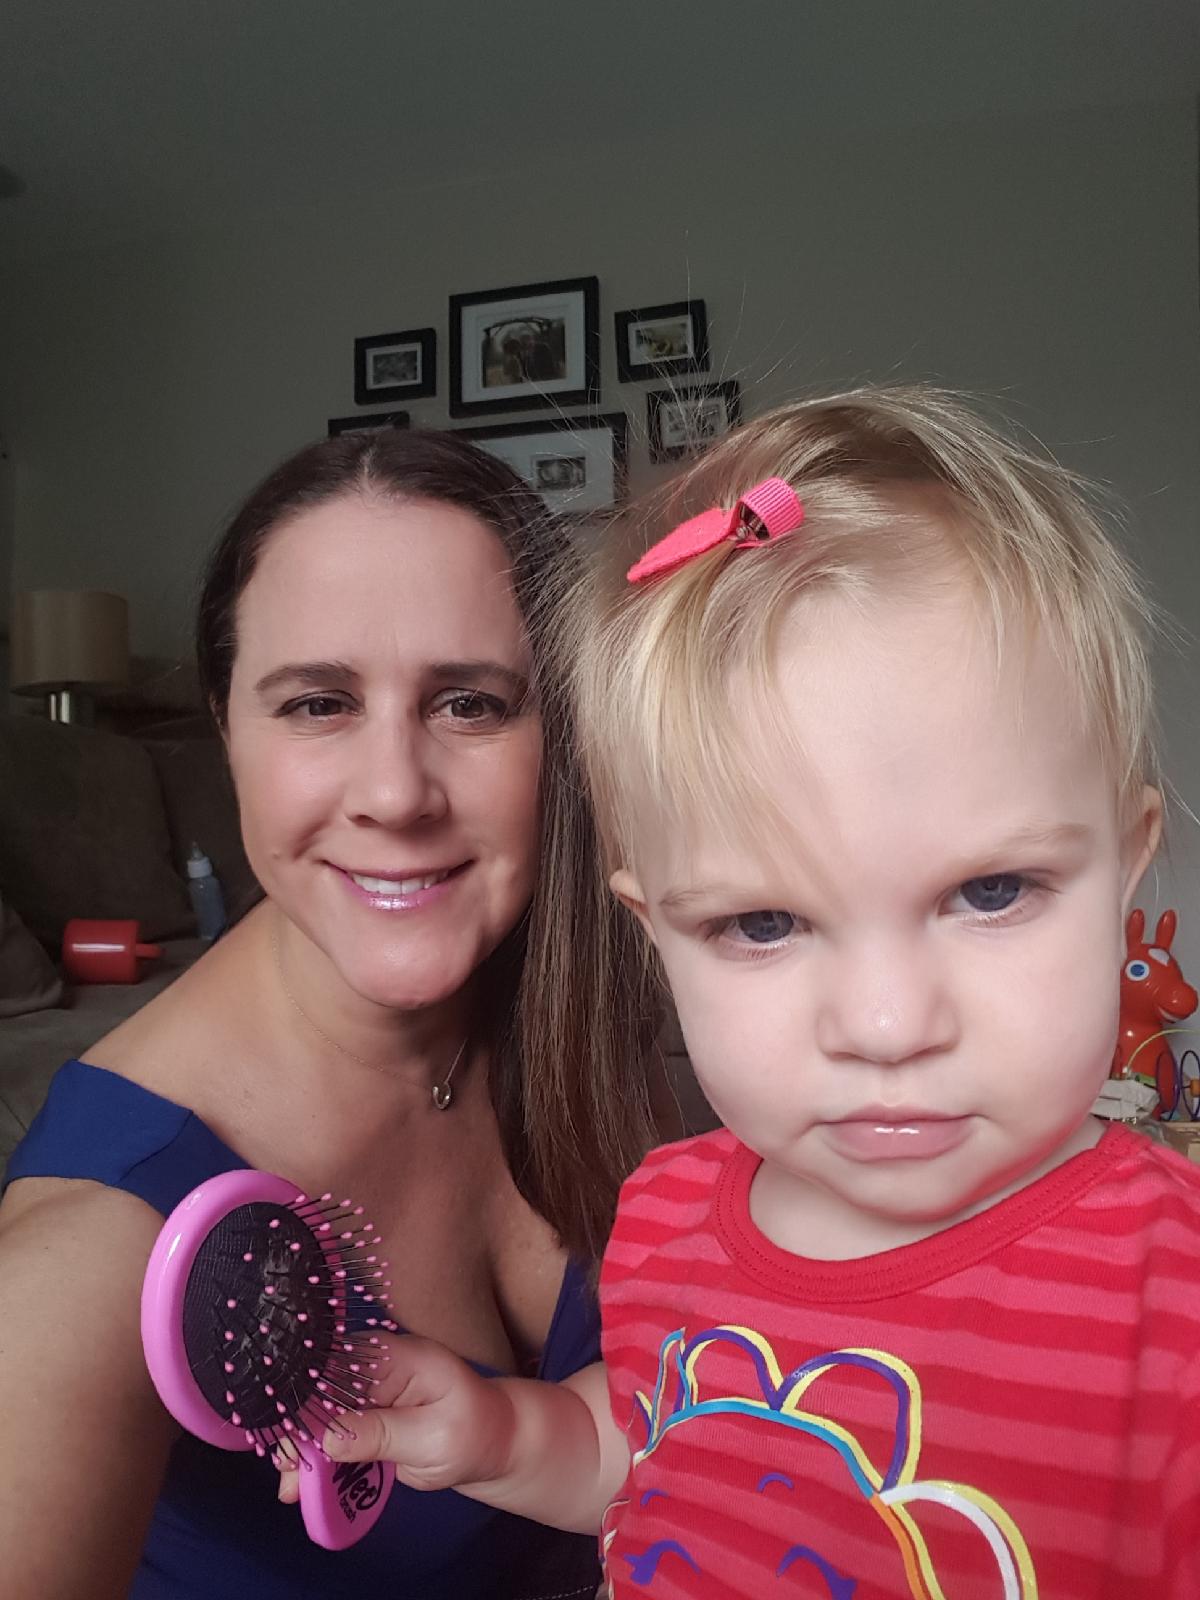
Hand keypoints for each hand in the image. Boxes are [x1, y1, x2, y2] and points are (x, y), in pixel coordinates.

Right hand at [277, 1334, 513, 1502]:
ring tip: (292, 1491)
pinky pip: (332, 1433)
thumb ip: (381, 1434)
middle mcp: (373, 1365)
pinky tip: (302, 1486)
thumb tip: (329, 1436)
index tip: (288, 1441)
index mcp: (392, 1355)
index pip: (333, 1367)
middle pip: (318, 1392)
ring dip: (303, 1451)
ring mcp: (367, 1390)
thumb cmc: (473, 1432)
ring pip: (319, 1416)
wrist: (492, 1443)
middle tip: (289, 1478)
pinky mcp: (365, 1415)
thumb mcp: (433, 1437)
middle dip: (298, 1434)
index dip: (304, 1401)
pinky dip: (318, 1459)